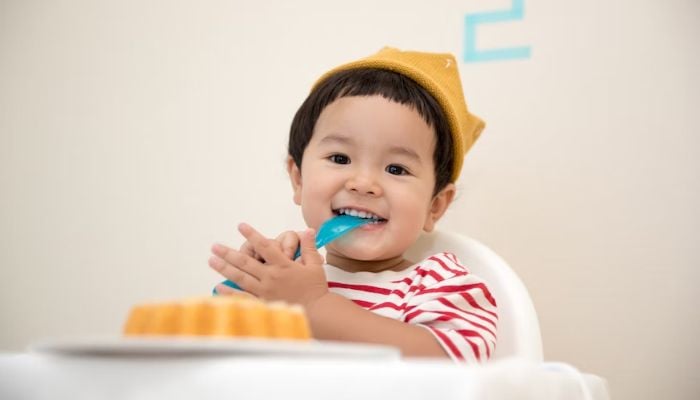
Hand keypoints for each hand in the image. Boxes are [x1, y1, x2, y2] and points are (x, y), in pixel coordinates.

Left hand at [208, 223, 328, 306]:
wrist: (317, 312)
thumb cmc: (316, 289)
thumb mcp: (315, 265)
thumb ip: (308, 247)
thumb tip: (308, 230)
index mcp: (283, 265)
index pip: (264, 246)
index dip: (252, 234)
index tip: (240, 226)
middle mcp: (271, 277)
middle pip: (246, 262)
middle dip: (228, 253)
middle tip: (215, 246)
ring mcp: (265, 291)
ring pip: (241, 277)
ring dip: (225, 268)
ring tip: (212, 261)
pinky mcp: (263, 303)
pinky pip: (243, 298)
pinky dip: (230, 293)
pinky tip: (219, 287)